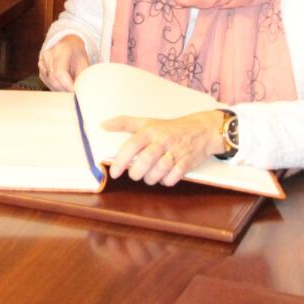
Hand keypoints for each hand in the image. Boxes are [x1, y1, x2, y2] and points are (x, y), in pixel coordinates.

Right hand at [37, 35, 89, 92]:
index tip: (74, 93)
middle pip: (53, 79)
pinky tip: (62, 83)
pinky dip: (55, 86)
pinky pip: (46, 81)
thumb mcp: (84, 63)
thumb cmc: (77, 54)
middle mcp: (49, 54)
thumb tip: (79, 91)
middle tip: (73, 93)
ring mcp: (42, 60)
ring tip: (69, 86)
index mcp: (61, 50)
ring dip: (60, 89)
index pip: (60, 72)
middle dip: (64, 89)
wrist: (69, 45)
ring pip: (49, 82)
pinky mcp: (40, 67)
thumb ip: (81, 77)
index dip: (67, 85)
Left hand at [101, 110, 225, 186]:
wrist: (201, 129)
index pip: (133, 144)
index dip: (122, 159)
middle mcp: (163, 140)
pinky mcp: (188, 162)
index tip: (114, 172)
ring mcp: (176, 151)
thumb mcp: (146, 122)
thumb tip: (102, 124)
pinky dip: (166, 181)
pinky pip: (174, 177)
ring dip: (151, 178)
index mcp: (150, 131)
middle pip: (146, 160)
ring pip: (159, 171)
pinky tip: (164, 177)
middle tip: (134, 174)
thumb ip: (123, 123)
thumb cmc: (169, 128)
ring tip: (148, 176)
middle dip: (137, 172)